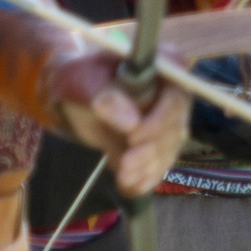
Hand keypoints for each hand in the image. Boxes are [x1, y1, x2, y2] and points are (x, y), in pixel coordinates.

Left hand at [58, 71, 193, 197]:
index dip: (163, 117)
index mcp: (163, 65)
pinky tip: (129, 185)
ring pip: (168, 149)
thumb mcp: (82, 78)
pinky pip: (158, 165)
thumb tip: (131, 121)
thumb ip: (105, 92)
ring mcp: (168, 121)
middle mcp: (174, 93)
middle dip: (152, 149)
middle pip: (176, 125)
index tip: (135, 134)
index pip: (177, 93)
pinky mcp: (157, 145)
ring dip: (148, 167)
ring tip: (123, 177)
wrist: (73, 97)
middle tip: (126, 164)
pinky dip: (145, 178)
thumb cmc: (78, 77)